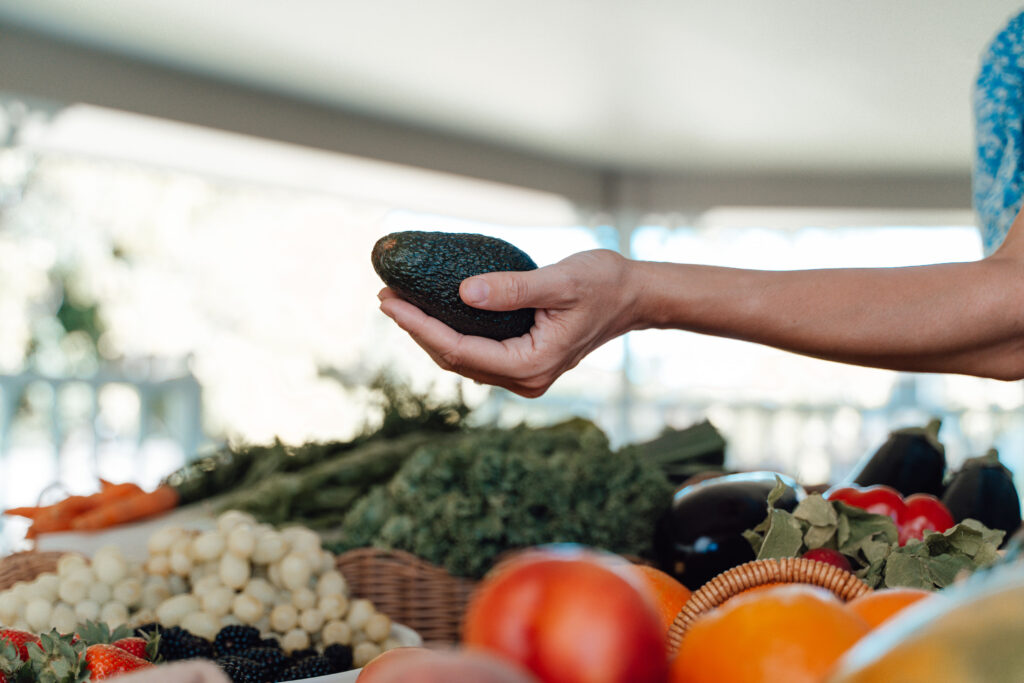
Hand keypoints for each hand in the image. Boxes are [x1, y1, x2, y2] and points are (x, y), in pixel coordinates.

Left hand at [378, 249, 638, 396]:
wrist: (635, 296)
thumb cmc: (604, 284)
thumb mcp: (559, 281)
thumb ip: (513, 289)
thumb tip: (463, 293)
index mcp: (530, 365)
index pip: (458, 350)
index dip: (419, 326)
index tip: (389, 301)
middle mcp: (525, 380)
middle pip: (454, 360)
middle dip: (416, 330)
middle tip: (385, 298)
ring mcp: (524, 376)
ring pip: (462, 361)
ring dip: (429, 335)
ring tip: (399, 304)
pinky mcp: (524, 364)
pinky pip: (477, 355)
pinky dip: (451, 336)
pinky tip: (433, 314)